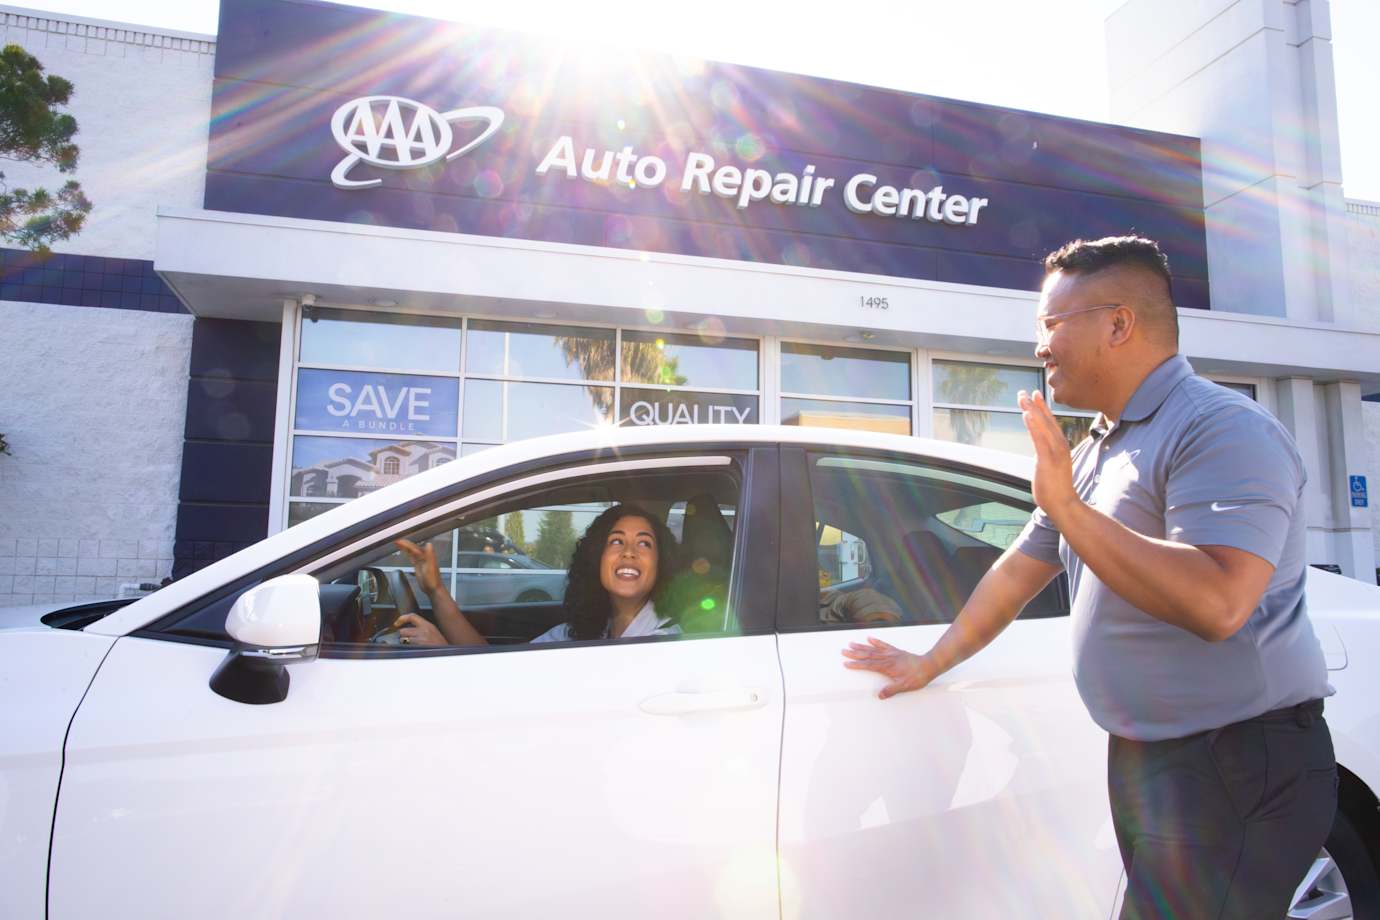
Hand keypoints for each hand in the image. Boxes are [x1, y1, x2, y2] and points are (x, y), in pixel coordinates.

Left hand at [392, 613, 446, 645]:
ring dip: (405, 643)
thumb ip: (421, 627)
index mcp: (427, 625)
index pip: (412, 616)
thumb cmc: (439, 644)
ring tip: (412, 646)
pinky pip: (406, 647)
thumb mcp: (432, 631)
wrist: (446, 653)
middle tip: (408, 639)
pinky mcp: (418, 648)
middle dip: (403, 636)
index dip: (402, 619)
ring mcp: (420, 640)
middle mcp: (423, 631)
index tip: (396, 623)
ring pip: (403, 640)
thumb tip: (407, 628)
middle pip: (403, 630)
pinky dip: (407, 649)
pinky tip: (413, 650)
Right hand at [394, 538, 442, 596]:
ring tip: (398, 543)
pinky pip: (412, 557)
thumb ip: (430, 555)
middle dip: (405, 544)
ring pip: (412, 552)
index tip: (399, 541)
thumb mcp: (430, 566)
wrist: (433, 589)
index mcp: (427, 556)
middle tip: (396, 541)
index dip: (406, 544)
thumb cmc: (433, 580)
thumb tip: (429, 544)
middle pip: (412, 548)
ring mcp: (421, 561)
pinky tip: (405, 552)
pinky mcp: (418, 566)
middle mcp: (424, 557)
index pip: (414, 547)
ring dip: (405, 547)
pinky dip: (408, 553)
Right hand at [842, 637, 938, 699]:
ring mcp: (891, 653)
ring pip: (873, 649)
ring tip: (851, 643)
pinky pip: (884, 644)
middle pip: (868, 655)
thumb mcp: (904, 686)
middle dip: (855, 653)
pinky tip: (869, 638)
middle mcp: (887, 658)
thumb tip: (880, 695)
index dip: (857, 665)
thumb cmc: (917, 676)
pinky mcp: (896, 651)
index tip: (846, 663)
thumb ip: (891, 690)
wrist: (929, 665)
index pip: (868, 665)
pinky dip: (876, 641)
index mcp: (887, 667)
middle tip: (843, 651)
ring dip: (862, 646)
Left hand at [1017, 390, 1078, 523]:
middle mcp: (1060, 445)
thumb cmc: (1057, 487)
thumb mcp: (1051, 465)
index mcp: (1060, 446)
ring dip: (1032, 410)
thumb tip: (1038, 448)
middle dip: (1035, 405)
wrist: (1064, 504)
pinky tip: (1027, 415)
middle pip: (1046, 420)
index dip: (1042, 408)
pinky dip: (1034, 426)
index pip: (1050, 423)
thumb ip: (1045, 454)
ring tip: (1022, 398)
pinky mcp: (1048, 460)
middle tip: (1024, 392)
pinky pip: (1039, 439)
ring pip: (1042, 426)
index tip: (1034, 394)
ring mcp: (1055, 452)